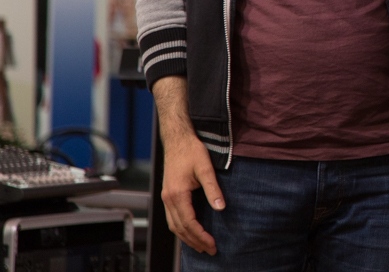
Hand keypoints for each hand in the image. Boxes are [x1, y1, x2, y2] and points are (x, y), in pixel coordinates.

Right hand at [160, 132, 224, 254]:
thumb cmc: (191, 150)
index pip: (189, 223)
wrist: (177, 139)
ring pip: (174, 225)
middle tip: (210, 250)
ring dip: (187, 238)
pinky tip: (190, 231)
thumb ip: (213, 189)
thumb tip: (221, 207)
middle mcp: (168, 199)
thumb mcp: (206, 168)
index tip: (213, 244)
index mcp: (177, 195)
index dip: (201, 236)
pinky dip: (181, 228)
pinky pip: (172, 218)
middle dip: (195, 241)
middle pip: (180, 228)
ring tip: (201, 245)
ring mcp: (166, 197)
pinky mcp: (168, 194)